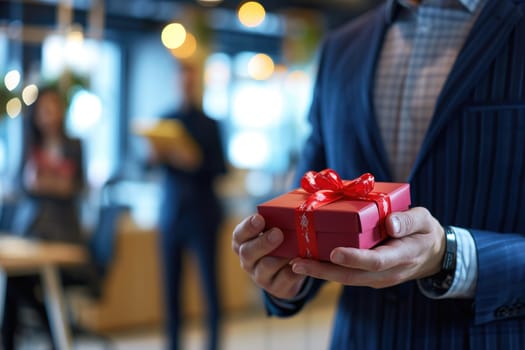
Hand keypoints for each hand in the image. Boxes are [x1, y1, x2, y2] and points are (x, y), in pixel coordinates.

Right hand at [232, 214, 306, 298]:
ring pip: (266, 267)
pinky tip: (303, 262)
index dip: (248, 227)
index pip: (239, 235)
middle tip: (278, 233)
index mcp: (243, 243)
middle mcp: (247, 260)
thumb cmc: (280, 242)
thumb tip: (295, 195)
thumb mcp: (274, 229)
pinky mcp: (275, 288)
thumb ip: (277, 218)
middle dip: (263, 242)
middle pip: (248, 253)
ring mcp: (259, 276)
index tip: (259, 218)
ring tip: (295, 248)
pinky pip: (285, 279)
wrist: (287, 273)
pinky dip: (295, 270)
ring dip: (281, 257)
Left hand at [289, 207, 445, 288]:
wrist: (432, 254)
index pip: (375, 261)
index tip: (333, 252)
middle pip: (352, 276)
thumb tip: (390, 224)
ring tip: (295, 263)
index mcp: (402, 256)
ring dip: (321, 273)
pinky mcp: (369, 277)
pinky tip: (308, 262)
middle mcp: (387, 272)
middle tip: (297, 263)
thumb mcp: (424, 219)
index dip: (354, 258)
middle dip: (324, 271)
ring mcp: (377, 278)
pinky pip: (347, 276)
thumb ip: (408, 220)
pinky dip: (327, 271)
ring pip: (346, 279)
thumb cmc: (425, 231)